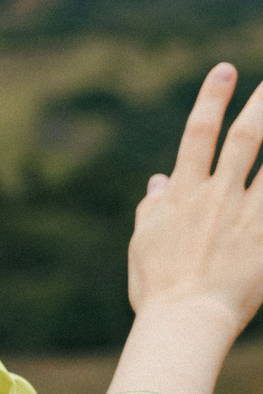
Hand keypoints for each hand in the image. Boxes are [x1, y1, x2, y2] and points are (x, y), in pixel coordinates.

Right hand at [130, 63, 262, 332]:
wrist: (184, 322)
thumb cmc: (157, 288)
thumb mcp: (143, 244)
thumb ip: (152, 209)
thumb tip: (157, 181)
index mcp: (182, 195)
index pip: (198, 134)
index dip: (211, 99)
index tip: (226, 71)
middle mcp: (216, 197)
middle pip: (245, 138)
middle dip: (261, 103)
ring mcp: (246, 218)